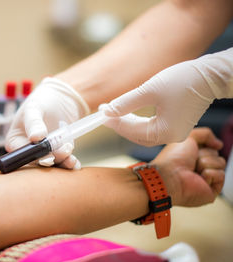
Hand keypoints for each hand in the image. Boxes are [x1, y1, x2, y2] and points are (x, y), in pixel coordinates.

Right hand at [5, 77, 89, 168]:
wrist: (61, 98)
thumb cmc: (42, 101)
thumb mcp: (34, 108)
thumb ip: (33, 122)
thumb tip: (35, 138)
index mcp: (15, 141)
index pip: (22, 155)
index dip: (35, 157)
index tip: (49, 155)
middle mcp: (27, 150)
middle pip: (38, 162)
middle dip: (52, 159)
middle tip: (65, 150)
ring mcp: (43, 153)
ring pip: (52, 163)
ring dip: (62, 162)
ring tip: (71, 156)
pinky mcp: (57, 153)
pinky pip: (62, 162)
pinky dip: (69, 164)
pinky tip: (75, 163)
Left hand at [99, 48, 232, 145]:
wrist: (211, 75)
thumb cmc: (184, 81)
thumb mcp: (149, 90)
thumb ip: (126, 103)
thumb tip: (107, 111)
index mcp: (164, 132)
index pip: (130, 131)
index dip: (113, 122)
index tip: (100, 114)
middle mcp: (170, 136)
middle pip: (135, 135)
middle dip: (118, 123)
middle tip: (104, 112)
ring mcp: (174, 132)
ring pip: (143, 132)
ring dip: (127, 122)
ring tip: (113, 111)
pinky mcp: (176, 124)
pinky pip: (152, 127)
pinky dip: (139, 121)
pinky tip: (128, 112)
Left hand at [152, 127, 225, 206]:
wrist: (169, 176)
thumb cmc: (173, 158)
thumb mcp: (188, 137)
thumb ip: (205, 134)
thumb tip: (219, 144)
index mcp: (191, 156)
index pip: (209, 147)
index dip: (203, 146)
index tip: (193, 149)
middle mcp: (198, 167)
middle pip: (216, 154)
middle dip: (205, 154)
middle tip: (191, 161)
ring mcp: (205, 179)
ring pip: (220, 163)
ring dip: (206, 163)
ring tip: (193, 170)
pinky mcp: (211, 190)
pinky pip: (221, 175)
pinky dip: (210, 174)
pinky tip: (198, 178)